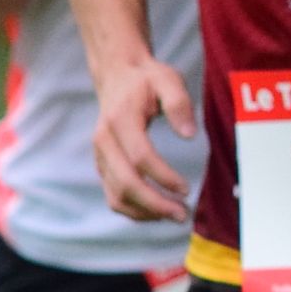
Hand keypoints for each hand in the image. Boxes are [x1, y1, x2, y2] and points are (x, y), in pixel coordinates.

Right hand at [93, 55, 196, 221]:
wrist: (117, 75)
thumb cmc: (146, 79)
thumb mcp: (168, 80)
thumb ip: (179, 104)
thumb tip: (189, 135)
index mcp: (120, 119)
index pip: (140, 156)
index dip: (163, 176)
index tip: (186, 189)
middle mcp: (104, 140)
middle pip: (125, 182)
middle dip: (155, 204)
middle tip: (183, 214)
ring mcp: (100, 155)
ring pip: (116, 195)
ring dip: (144, 212)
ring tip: (173, 216)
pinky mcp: (102, 165)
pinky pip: (114, 195)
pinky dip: (134, 210)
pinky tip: (157, 211)